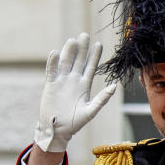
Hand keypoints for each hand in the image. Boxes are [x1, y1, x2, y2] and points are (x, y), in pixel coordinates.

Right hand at [34, 33, 116, 151]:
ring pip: (66, 63)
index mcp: (84, 85)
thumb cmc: (76, 122)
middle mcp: (73, 80)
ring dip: (68, 52)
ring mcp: (61, 82)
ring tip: (73, 41)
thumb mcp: (92, 110)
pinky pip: (51, 71)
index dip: (94, 55)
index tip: (99, 44)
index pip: (91, 66)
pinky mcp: (50, 85)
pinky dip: (53, 63)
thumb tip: (114, 86)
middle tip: (85, 35)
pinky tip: (55, 53)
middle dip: (82, 48)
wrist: (58, 130)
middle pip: (78, 61)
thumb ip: (102, 98)